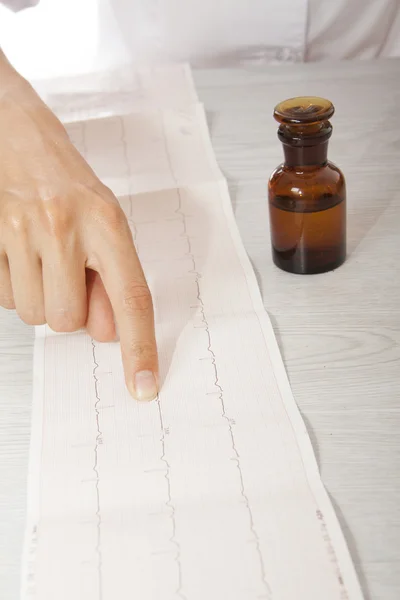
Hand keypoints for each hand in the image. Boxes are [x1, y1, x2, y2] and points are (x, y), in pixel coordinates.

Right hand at [0, 74, 157, 400]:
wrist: (15, 135)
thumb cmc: (66, 182)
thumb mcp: (105, 225)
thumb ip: (111, 280)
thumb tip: (110, 333)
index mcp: (107, 224)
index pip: (131, 299)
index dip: (139, 348)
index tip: (144, 385)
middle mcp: (65, 227)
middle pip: (67, 320)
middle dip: (68, 309)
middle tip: (66, 272)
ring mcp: (21, 231)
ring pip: (33, 314)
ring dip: (40, 297)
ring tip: (41, 256)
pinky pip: (5, 297)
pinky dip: (14, 285)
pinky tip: (18, 252)